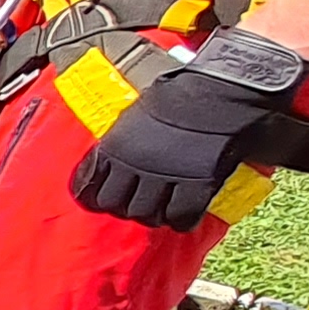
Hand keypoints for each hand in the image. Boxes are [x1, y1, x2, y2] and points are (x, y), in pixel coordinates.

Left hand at [70, 49, 300, 227]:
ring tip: (163, 210)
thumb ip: (123, 137)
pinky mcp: (196, 183)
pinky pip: (181, 216)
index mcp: (115, 145)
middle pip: (117, 205)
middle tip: (140, 204)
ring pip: (146, 214)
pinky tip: (186, 217)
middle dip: (126, 207)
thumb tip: (113, 153)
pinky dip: (182, 220)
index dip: (96, 197)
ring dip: (154, 216)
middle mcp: (134, 164)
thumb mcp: (137, 113)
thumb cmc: (179, 94)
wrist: (219, 89)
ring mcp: (164, 175)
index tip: (104, 199)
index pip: (89, 186)